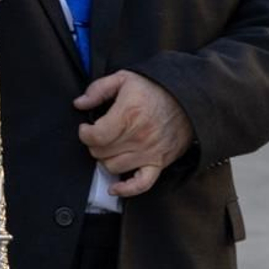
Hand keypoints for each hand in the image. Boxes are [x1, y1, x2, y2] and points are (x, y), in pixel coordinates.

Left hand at [74, 70, 193, 198]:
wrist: (189, 99)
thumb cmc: (157, 89)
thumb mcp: (125, 78)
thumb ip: (99, 89)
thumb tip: (80, 103)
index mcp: (128, 114)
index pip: (95, 137)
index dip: (85, 134)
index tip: (87, 129)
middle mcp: (138, 136)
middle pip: (101, 153)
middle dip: (95, 144)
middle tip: (100, 135)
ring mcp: (149, 152)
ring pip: (113, 167)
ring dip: (107, 159)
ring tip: (111, 148)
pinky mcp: (159, 163)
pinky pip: (140, 184)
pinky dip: (126, 189)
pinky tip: (115, 187)